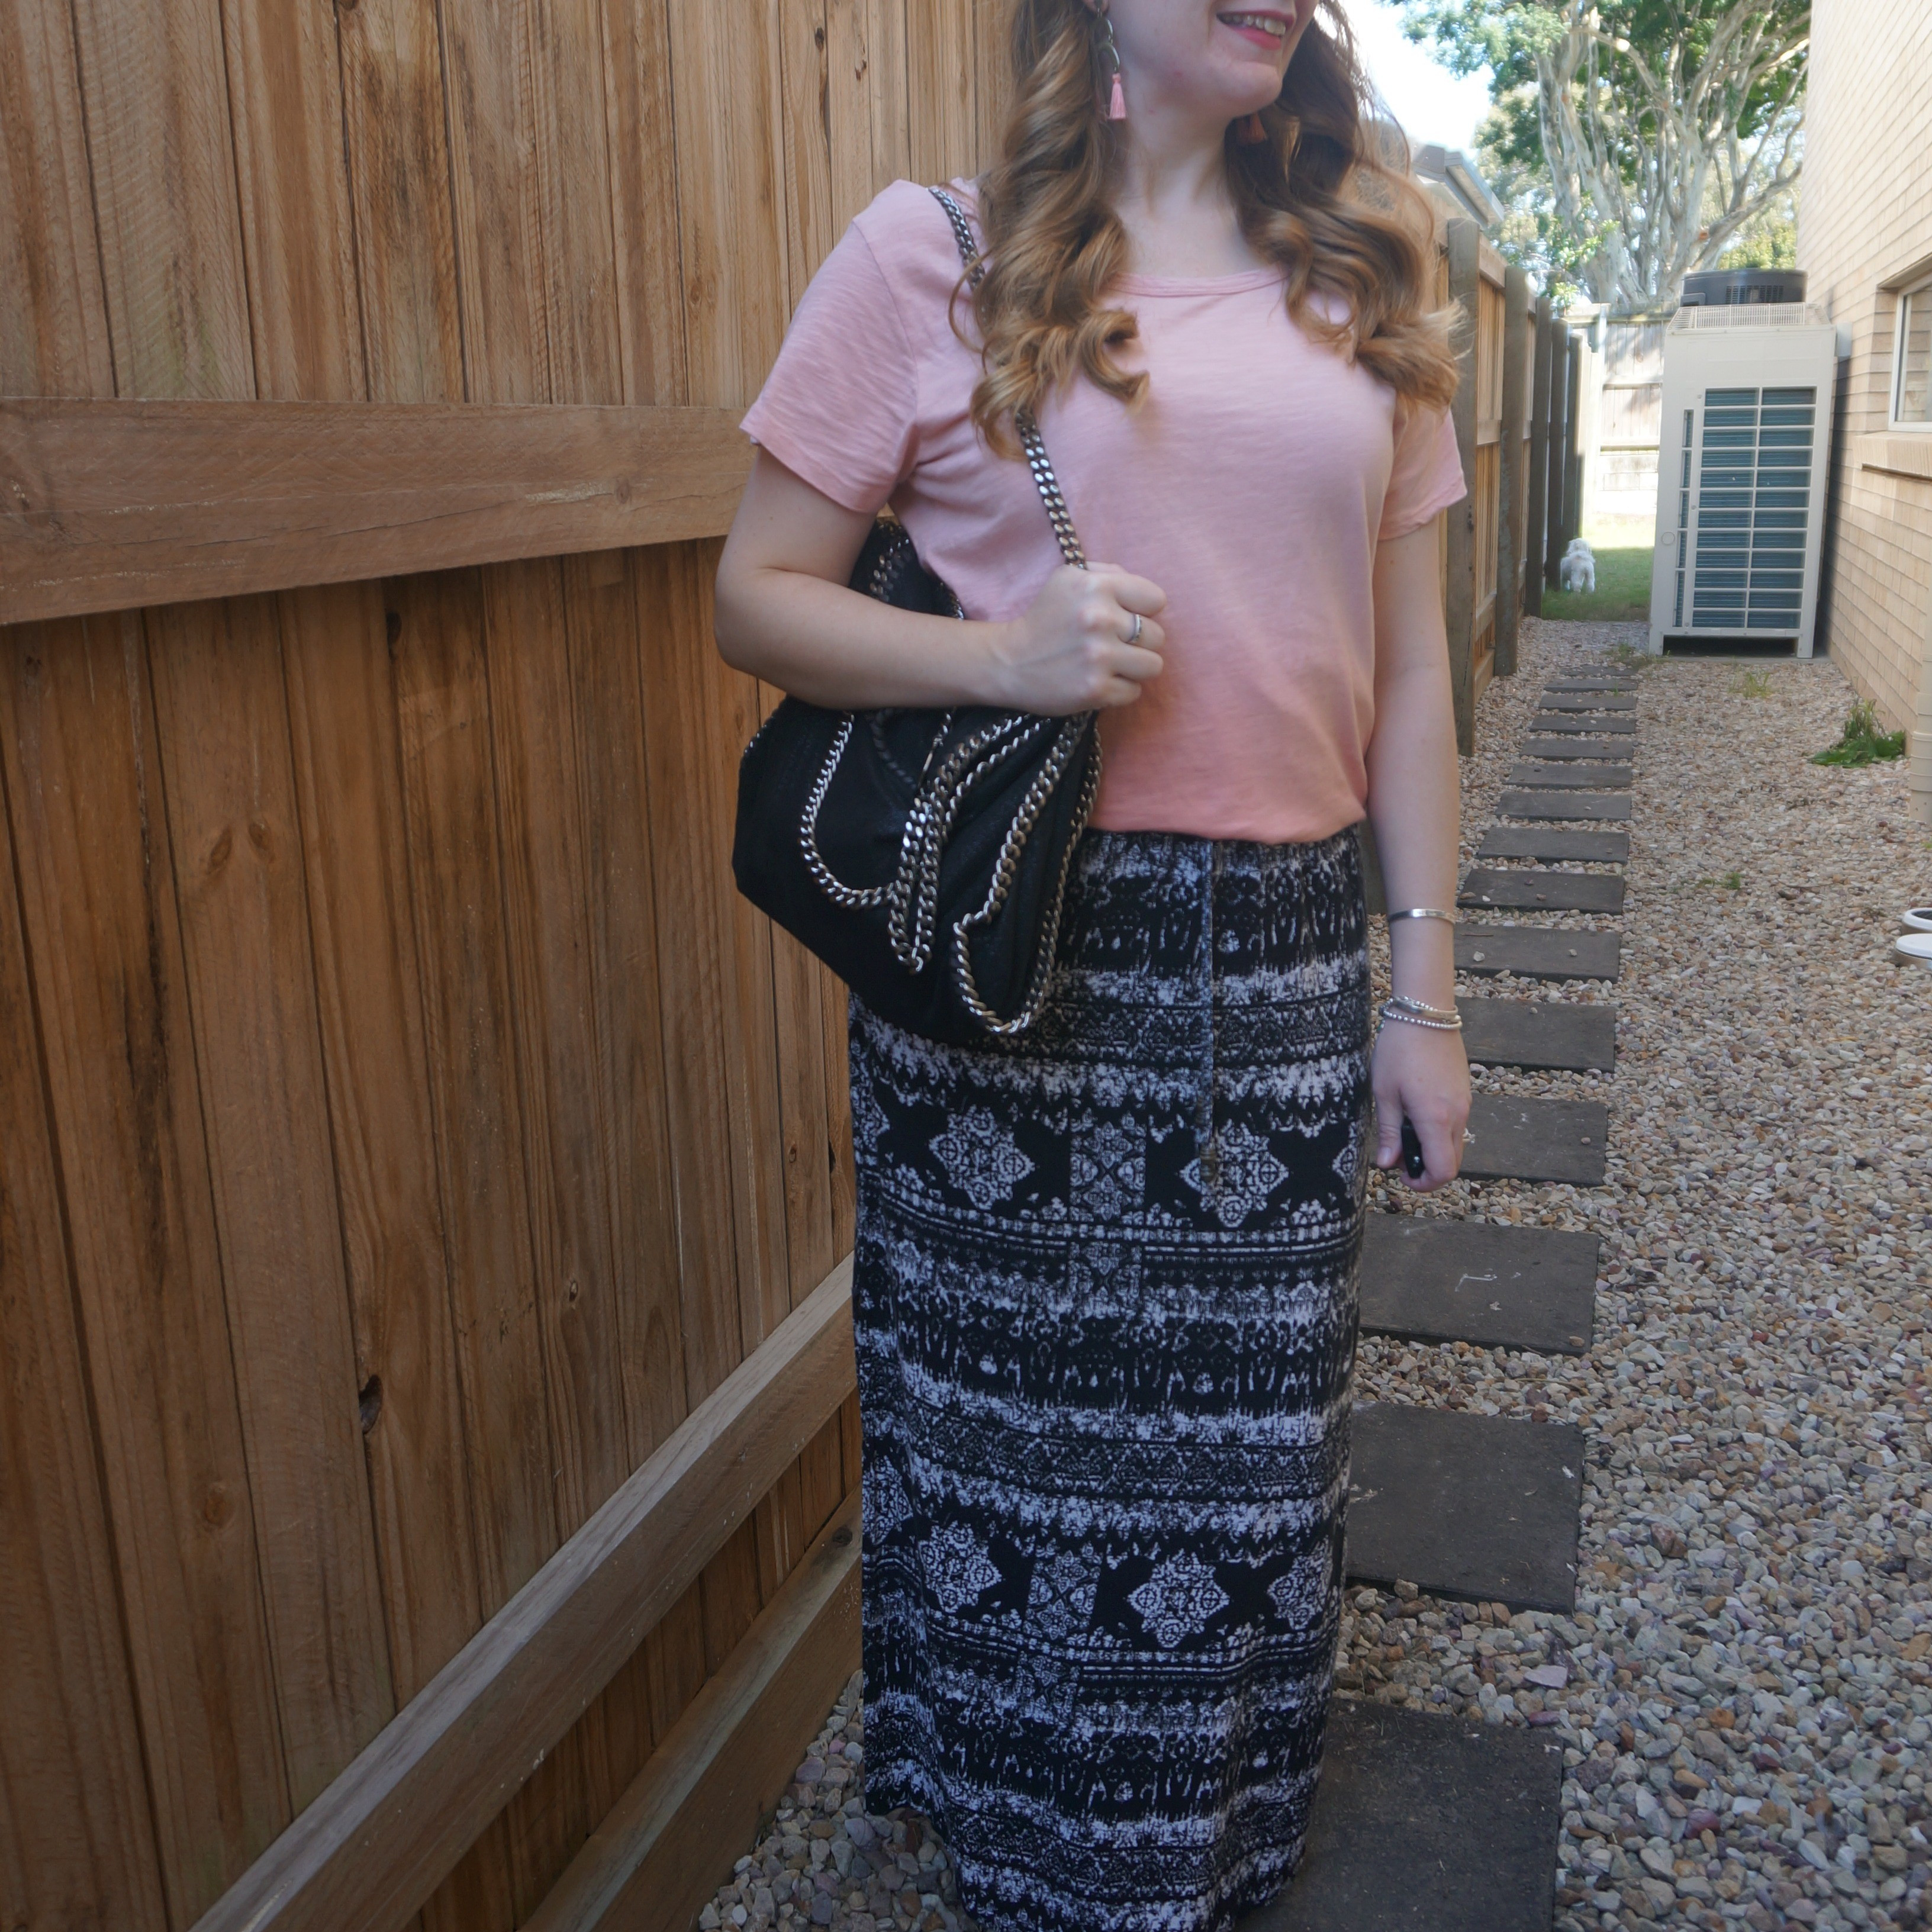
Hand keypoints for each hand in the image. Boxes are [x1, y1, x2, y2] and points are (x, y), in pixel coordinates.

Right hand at [984, 563, 1166, 712]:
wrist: (1008, 661)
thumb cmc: (1044, 618)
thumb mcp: (1068, 578)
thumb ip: (1109, 574)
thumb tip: (1144, 592)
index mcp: (1097, 587)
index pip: (1156, 600)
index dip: (1142, 611)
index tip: (1123, 618)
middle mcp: (1100, 619)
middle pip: (1158, 636)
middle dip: (1139, 642)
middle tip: (1114, 645)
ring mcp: (1099, 657)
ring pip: (1153, 666)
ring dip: (1135, 668)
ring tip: (1111, 664)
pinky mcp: (1096, 690)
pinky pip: (1134, 692)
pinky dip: (1120, 690)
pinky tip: (1098, 681)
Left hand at [1371, 1018, 1469, 1191]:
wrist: (1425, 1013)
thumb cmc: (1400, 1049)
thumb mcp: (1384, 1093)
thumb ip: (1388, 1131)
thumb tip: (1387, 1163)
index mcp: (1436, 1118)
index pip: (1443, 1171)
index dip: (1423, 1183)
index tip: (1402, 1175)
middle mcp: (1458, 1115)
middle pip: (1452, 1163)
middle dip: (1427, 1169)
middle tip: (1400, 1155)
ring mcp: (1465, 1104)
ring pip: (1455, 1145)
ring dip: (1433, 1150)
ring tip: (1405, 1131)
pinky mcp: (1465, 1093)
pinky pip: (1456, 1125)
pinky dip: (1439, 1132)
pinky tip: (1417, 1113)